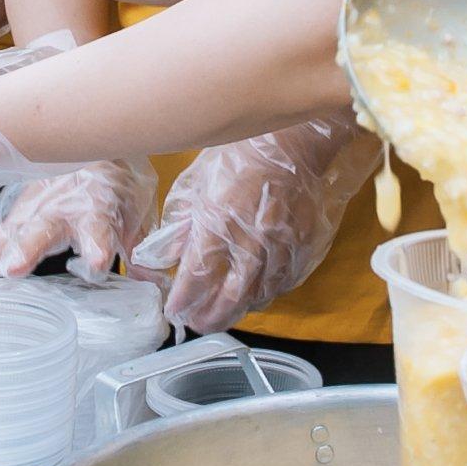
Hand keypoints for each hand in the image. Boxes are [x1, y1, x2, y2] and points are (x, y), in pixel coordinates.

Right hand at [0, 159, 159, 285]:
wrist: (94, 148)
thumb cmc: (115, 182)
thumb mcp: (137, 213)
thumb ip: (139, 247)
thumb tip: (154, 280)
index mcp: (97, 206)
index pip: (97, 225)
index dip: (97, 243)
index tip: (97, 261)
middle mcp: (63, 207)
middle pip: (43, 229)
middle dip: (27, 248)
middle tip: (13, 268)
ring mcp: (37, 208)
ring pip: (14, 233)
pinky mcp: (19, 213)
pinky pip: (0, 236)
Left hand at [127, 117, 381, 332]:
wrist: (292, 141)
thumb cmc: (238, 156)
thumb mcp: (196, 184)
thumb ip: (179, 225)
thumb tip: (163, 258)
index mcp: (218, 223)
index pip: (196, 277)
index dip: (183, 300)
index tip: (174, 309)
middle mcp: (251, 241)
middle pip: (229, 298)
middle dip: (209, 318)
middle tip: (196, 324)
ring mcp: (281, 245)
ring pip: (259, 295)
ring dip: (238, 311)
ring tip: (222, 314)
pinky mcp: (303, 245)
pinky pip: (285, 282)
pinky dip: (267, 294)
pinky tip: (254, 296)